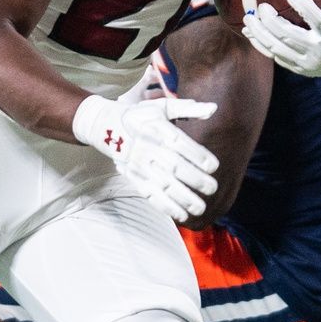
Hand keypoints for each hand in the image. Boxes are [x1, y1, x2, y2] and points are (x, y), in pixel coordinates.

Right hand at [74, 94, 218, 222]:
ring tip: (201, 208)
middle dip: (195, 180)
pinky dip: (166, 207)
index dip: (198, 156)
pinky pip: (150, 195)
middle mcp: (149, 148)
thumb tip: (214, 108)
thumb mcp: (162, 106)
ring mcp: (141, 166)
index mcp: (158, 128)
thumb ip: (188, 108)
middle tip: (212, 188)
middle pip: (174, 166)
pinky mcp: (134, 178)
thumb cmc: (141, 116)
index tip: (213, 166)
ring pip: (163, 185)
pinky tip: (182, 215)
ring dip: (183, 199)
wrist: (106, 127)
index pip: (180, 144)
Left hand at [241, 0, 320, 78]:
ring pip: (278, 48)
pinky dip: (260, 44)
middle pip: (291, 36)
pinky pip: (274, 56)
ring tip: (248, 17)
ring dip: (259, 33)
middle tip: (262, 7)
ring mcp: (307, 63)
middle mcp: (319, 52)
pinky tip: (249, 32)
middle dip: (272, 22)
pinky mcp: (297, 68)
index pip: (318, 22)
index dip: (305, 9)